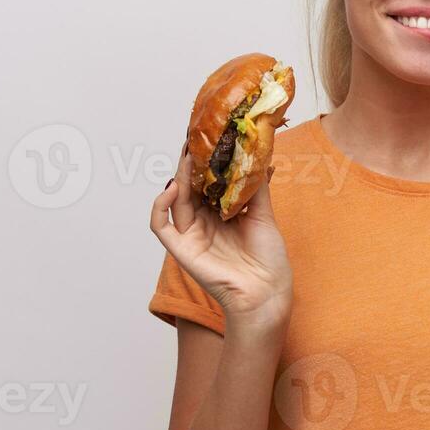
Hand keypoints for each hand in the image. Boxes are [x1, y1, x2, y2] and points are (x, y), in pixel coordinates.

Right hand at [150, 148, 293, 329]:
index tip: (209, 138)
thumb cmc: (268, 260)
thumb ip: (258, 188)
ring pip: (176, 200)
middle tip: (194, 138)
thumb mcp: (264, 216)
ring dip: (179, 177)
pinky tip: (173, 188)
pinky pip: (160, 225)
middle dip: (190, 163)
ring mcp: (190, 235)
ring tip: (188, 157)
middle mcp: (204, 222)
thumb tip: (263, 158)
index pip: (208, 182)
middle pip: (190, 187)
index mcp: (222, 215)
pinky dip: (160, 205)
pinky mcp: (181, 249)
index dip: (206, 162)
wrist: (267, 292)